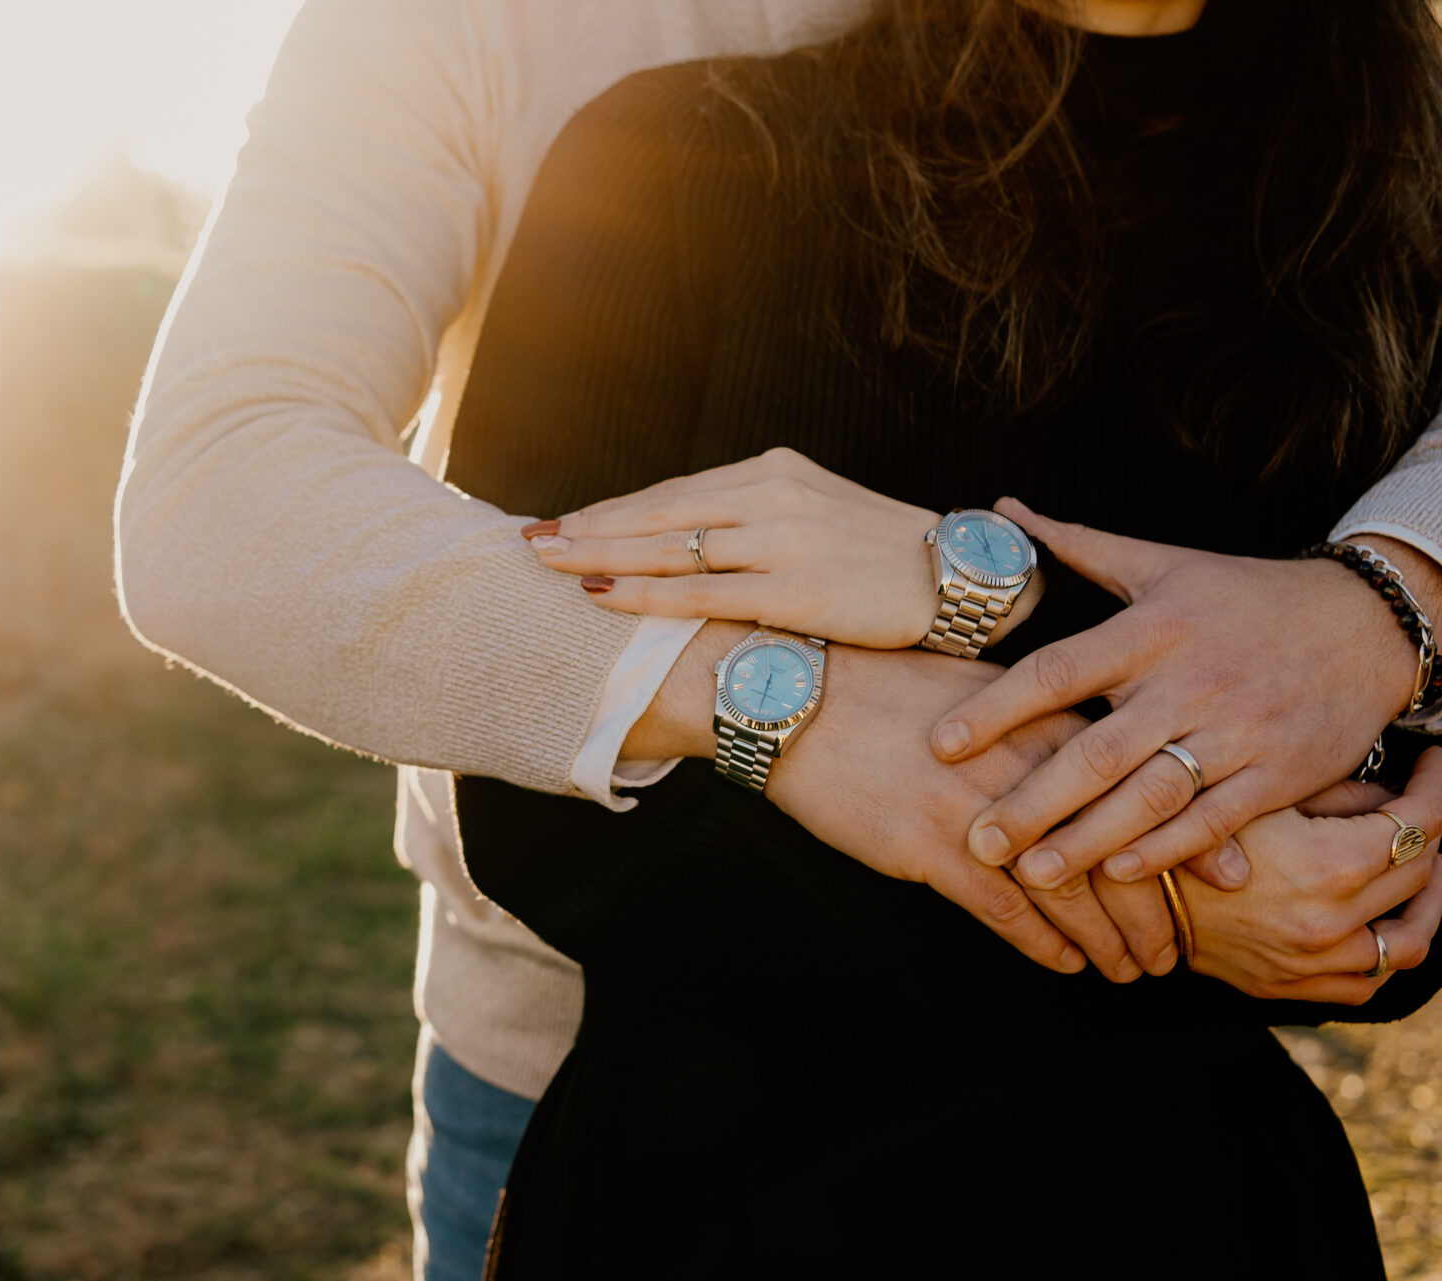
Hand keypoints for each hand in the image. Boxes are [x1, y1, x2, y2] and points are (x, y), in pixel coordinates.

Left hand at [521, 448, 971, 647]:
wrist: (959, 577)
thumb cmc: (882, 554)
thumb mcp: (816, 512)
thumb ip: (757, 517)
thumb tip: (693, 540)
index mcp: (773, 472)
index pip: (675, 493)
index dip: (614, 510)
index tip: (565, 521)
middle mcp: (770, 496)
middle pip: (659, 513)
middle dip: (589, 527)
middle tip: (532, 539)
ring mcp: (780, 540)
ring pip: (669, 548)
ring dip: (602, 557)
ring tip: (550, 563)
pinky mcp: (791, 588)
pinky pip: (700, 592)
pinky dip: (645, 594)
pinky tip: (603, 596)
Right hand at [766, 645, 1160, 976]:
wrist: (799, 698)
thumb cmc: (883, 687)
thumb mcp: (977, 686)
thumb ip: (1037, 719)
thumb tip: (1085, 748)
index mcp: (1043, 721)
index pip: (1139, 787)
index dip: (1186, 840)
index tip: (1225, 875)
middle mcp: (1024, 768)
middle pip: (1116, 850)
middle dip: (1155, 909)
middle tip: (1180, 947)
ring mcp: (978, 812)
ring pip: (1068, 892)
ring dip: (1106, 940)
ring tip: (1132, 970)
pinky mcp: (929, 849)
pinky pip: (1004, 911)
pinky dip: (1042, 945)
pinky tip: (1066, 966)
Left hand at [933, 500, 1423, 904]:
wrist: (1370, 623)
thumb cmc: (1247, 595)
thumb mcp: (1163, 563)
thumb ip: (1078, 544)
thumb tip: (1003, 507)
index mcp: (1151, 631)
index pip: (1058, 671)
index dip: (996, 710)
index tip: (940, 747)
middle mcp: (1189, 682)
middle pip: (1097, 750)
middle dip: (1032, 800)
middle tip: (977, 842)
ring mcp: (1236, 731)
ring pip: (1151, 794)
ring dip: (1089, 839)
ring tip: (1033, 875)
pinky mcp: (1277, 774)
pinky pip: (1214, 818)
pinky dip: (1167, 848)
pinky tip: (1118, 872)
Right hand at [1174, 751, 1441, 1003]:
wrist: (1123, 886)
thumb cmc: (1185, 825)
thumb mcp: (1261, 792)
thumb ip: (1336, 793)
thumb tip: (1385, 797)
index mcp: (1333, 866)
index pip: (1420, 823)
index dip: (1435, 786)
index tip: (1435, 764)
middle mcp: (1331, 922)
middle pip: (1421, 876)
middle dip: (1430, 836)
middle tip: (1420, 811)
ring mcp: (1311, 962)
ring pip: (1408, 943)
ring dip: (1425, 905)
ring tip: (1417, 876)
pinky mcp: (1287, 985)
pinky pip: (1364, 984)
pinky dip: (1382, 957)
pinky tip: (1376, 924)